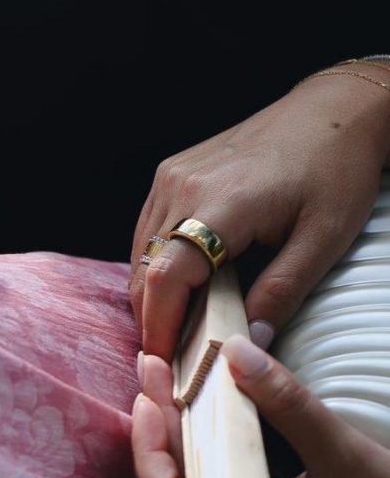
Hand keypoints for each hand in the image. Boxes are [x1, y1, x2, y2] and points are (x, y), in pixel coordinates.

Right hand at [129, 70, 389, 362]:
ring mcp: (173, 174)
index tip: (166, 366)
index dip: (160, 326)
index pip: (168, 276)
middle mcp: (183, 185)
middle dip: (152, 319)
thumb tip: (248, 345)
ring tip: (177, 332)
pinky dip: (157, 264)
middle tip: (172, 362)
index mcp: (221, 202)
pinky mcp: (174, 170)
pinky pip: (149, 227)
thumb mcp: (322, 241)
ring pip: (141, 250)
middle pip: (145, 267)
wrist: (331, 111)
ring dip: (152, 293)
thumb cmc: (335, 171)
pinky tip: (182, 288)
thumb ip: (281, 294)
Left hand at [131, 340, 389, 477]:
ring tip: (173, 384)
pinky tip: (214, 418)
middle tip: (155, 368)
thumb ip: (286, 401)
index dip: (147, 446)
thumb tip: (234, 347)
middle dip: (160, 428)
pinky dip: (210, 456)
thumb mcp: (340, 453)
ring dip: (182, 440)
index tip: (148, 392)